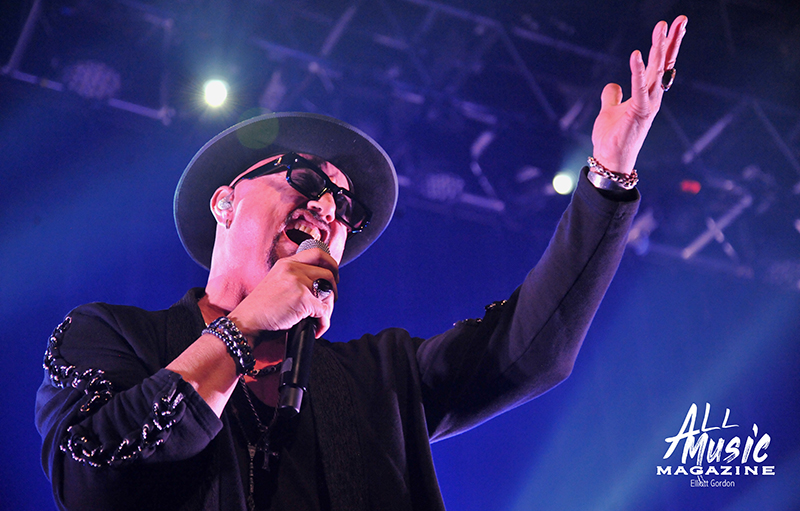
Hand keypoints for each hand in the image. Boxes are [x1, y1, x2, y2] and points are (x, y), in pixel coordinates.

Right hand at [228, 248, 339, 338]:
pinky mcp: (302, 299)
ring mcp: (298, 282)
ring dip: (329, 307)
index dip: (330, 263)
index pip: (317, 253)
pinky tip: (316, 328)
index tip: (333, 275)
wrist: (246, 322)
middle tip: (330, 299)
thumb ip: (295, 279)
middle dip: (334, 287)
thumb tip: (320, 288)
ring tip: (321, 317)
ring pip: (328, 292)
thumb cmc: (260, 309)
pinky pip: (324, 311)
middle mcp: (293, 269)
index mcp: (286, 263)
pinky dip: (323, 323)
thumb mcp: (276, 283)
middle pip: (328, 271)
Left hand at [591, 16, 687, 174]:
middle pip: (664, 63)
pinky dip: (637, 70)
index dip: (666, 45)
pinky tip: (637, 53)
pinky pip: (639, 87)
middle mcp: (652, 96)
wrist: (610, 159)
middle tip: (679, 19)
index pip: (659, 64)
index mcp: (647, 93)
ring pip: (656, 71)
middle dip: (671, 40)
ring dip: (660, 48)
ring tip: (663, 26)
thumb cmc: (612, 137)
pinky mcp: (639, 112)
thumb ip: (612, 96)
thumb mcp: (610, 111)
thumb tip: (612, 84)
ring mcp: (648, 104)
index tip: (672, 25)